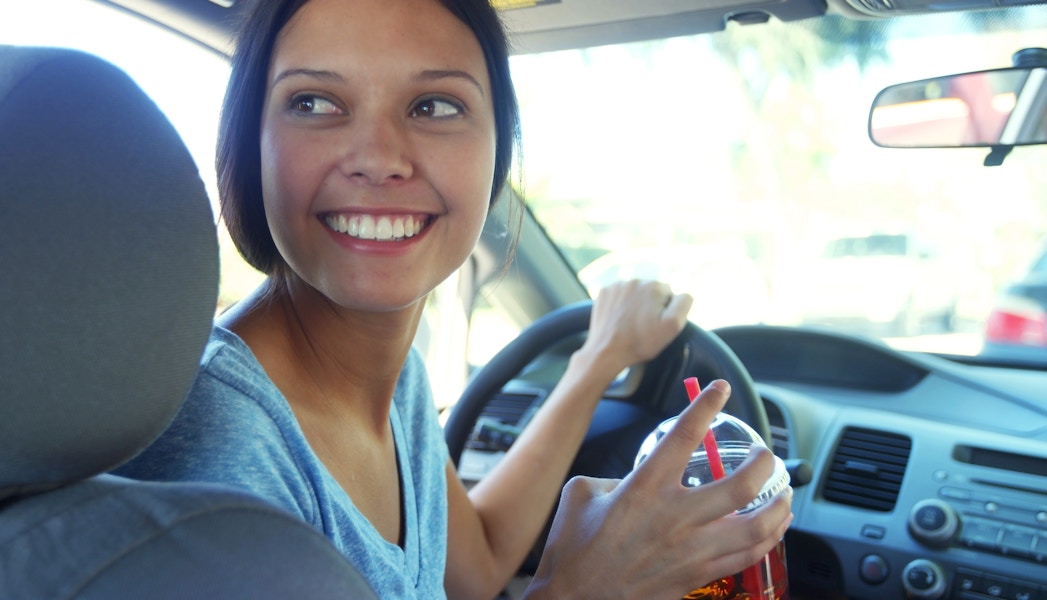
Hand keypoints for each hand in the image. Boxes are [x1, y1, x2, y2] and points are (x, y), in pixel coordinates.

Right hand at [524, 381, 793, 599]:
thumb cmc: (571, 549)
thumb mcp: (582, 493)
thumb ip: (614, 476)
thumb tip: (635, 476)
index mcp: (644, 487)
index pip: (685, 435)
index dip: (706, 405)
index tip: (720, 390)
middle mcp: (674, 516)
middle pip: (741, 484)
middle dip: (763, 462)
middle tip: (765, 454)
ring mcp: (690, 551)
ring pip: (756, 526)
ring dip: (778, 506)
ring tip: (784, 493)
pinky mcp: (696, 577)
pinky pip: (746, 557)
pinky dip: (768, 539)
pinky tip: (773, 529)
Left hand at [579, 279, 692, 376]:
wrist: (607, 351)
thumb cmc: (641, 342)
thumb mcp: (672, 326)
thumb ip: (684, 304)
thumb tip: (683, 293)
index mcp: (654, 286)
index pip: (669, 294)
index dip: (666, 311)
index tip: (656, 324)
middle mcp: (636, 280)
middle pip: (651, 291)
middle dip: (650, 305)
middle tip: (643, 325)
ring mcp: (617, 285)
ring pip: (635, 292)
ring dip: (635, 303)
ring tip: (630, 323)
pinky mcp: (604, 292)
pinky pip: (619, 294)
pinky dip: (621, 304)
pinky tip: (619, 318)